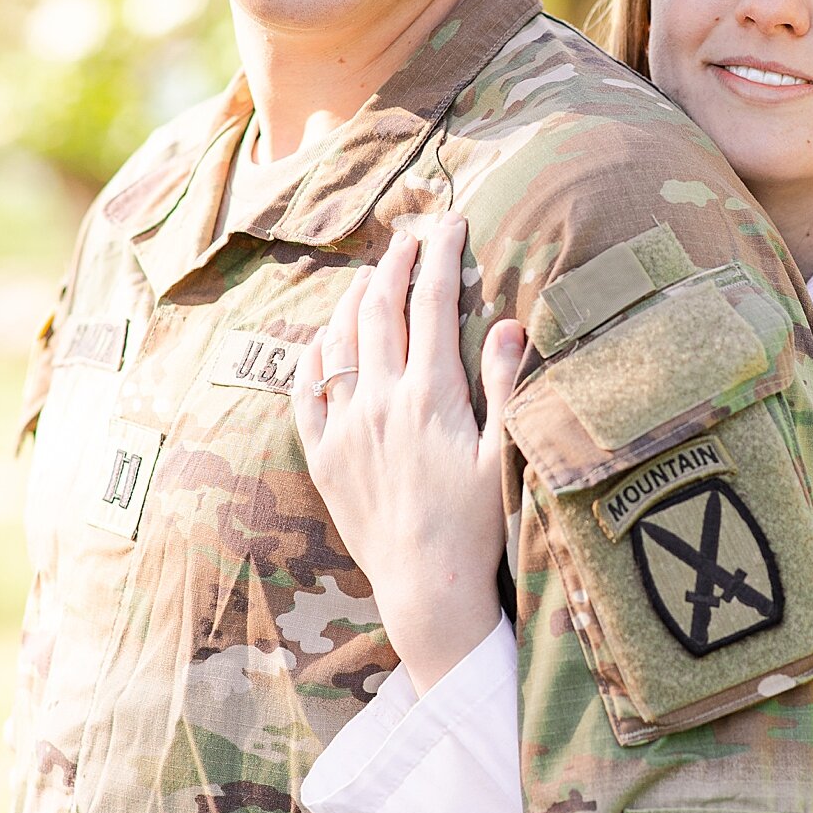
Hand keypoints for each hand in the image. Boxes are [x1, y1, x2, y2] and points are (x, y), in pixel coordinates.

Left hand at [293, 216, 524, 696]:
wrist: (428, 589)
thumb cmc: (478, 526)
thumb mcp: (505, 455)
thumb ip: (506, 386)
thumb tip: (506, 323)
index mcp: (431, 395)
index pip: (432, 304)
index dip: (442, 255)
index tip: (451, 222)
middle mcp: (381, 402)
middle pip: (381, 310)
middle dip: (396, 262)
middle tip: (410, 234)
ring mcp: (346, 427)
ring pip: (340, 341)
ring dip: (355, 299)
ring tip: (370, 275)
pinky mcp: (324, 457)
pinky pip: (306, 391)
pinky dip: (313, 354)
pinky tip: (321, 337)